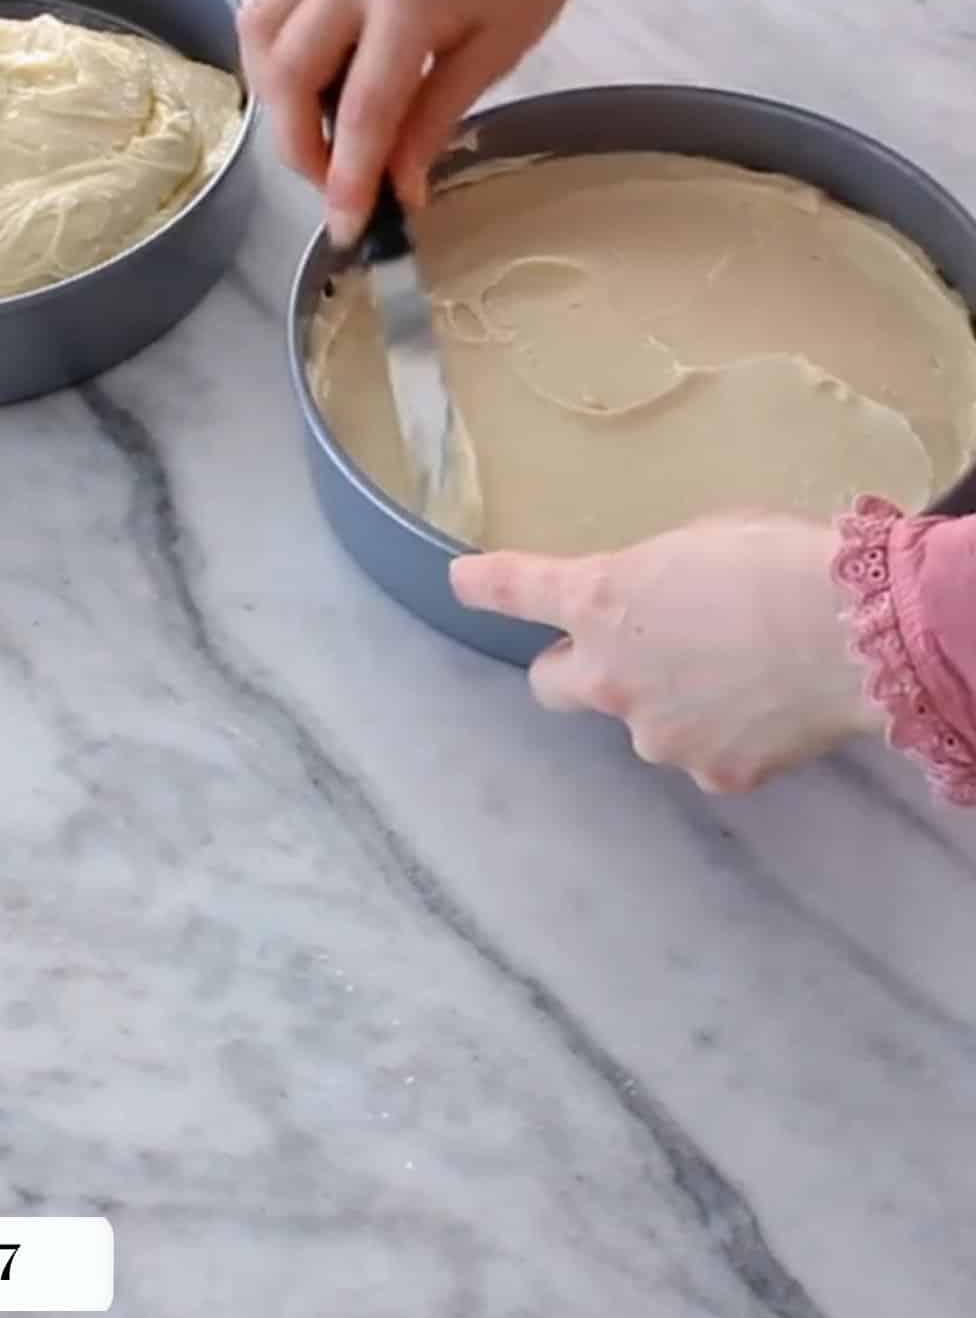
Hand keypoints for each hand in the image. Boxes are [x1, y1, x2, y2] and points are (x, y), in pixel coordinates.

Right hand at [228, 0, 601, 243]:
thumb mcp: (494, 55)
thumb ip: (434, 121)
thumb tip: (398, 190)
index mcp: (408, 0)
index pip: (361, 111)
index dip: (348, 179)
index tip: (347, 229)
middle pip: (289, 71)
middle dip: (299, 145)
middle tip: (334, 179)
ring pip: (260, 23)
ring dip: (272, 87)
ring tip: (312, 122)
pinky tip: (287, 20)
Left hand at [451, 514, 881, 793]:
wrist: (855, 631)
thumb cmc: (780, 560)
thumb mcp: (698, 542)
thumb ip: (651, 578)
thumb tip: (651, 598)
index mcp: (600, 602)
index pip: (516, 590)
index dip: (484, 585)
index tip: (462, 582)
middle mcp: (610, 677)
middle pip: (552, 686)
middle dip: (578, 668)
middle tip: (628, 649)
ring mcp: (657, 735)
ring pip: (641, 722)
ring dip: (666, 701)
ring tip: (738, 672)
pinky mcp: (712, 775)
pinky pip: (705, 755)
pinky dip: (725, 736)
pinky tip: (768, 708)